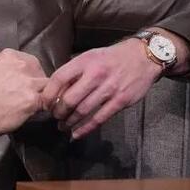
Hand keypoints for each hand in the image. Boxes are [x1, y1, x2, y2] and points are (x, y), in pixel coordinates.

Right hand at [0, 16, 47, 144]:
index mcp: (10, 55)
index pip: (30, 62)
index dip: (26, 75)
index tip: (17, 84)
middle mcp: (21, 66)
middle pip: (40, 72)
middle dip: (35, 83)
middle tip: (23, 95)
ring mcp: (28, 83)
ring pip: (47, 84)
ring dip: (43, 93)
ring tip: (32, 102)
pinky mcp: (33, 100)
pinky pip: (49, 99)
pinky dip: (48, 104)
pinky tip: (38, 109)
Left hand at [40, 38, 160, 139]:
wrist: (144, 57)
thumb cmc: (112, 57)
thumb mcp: (91, 56)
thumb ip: (75, 71)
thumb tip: (56, 90)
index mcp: (85, 61)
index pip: (59, 78)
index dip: (49, 94)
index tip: (45, 103)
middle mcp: (96, 75)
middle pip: (70, 98)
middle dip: (58, 112)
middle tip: (54, 117)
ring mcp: (109, 89)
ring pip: (83, 111)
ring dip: (69, 122)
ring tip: (63, 126)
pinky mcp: (121, 101)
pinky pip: (99, 118)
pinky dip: (85, 128)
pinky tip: (76, 133)